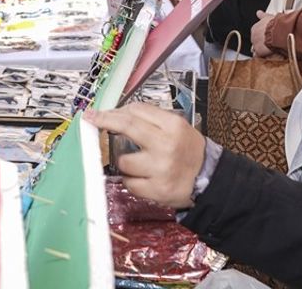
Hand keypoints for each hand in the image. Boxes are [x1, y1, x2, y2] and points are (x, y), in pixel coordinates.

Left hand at [86, 103, 205, 209]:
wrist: (209, 179)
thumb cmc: (189, 151)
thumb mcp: (177, 127)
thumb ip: (151, 119)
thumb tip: (119, 114)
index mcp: (173, 126)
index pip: (136, 111)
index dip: (115, 111)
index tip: (101, 112)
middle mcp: (166, 145)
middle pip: (127, 126)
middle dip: (105, 120)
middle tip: (92, 118)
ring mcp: (161, 169)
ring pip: (124, 161)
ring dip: (125, 162)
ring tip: (139, 164)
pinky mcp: (157, 190)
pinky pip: (129, 183)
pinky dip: (132, 180)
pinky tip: (143, 178)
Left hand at [251, 10, 275, 57]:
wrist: (279, 31)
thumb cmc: (276, 24)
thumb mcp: (268, 17)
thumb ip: (262, 16)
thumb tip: (258, 12)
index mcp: (255, 27)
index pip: (255, 33)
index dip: (261, 35)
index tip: (264, 36)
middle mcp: (253, 35)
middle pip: (255, 41)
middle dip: (261, 43)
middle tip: (268, 44)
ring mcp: (255, 44)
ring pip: (256, 48)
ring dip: (261, 49)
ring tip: (268, 50)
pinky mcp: (259, 51)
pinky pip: (259, 55)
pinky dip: (263, 56)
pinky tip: (267, 56)